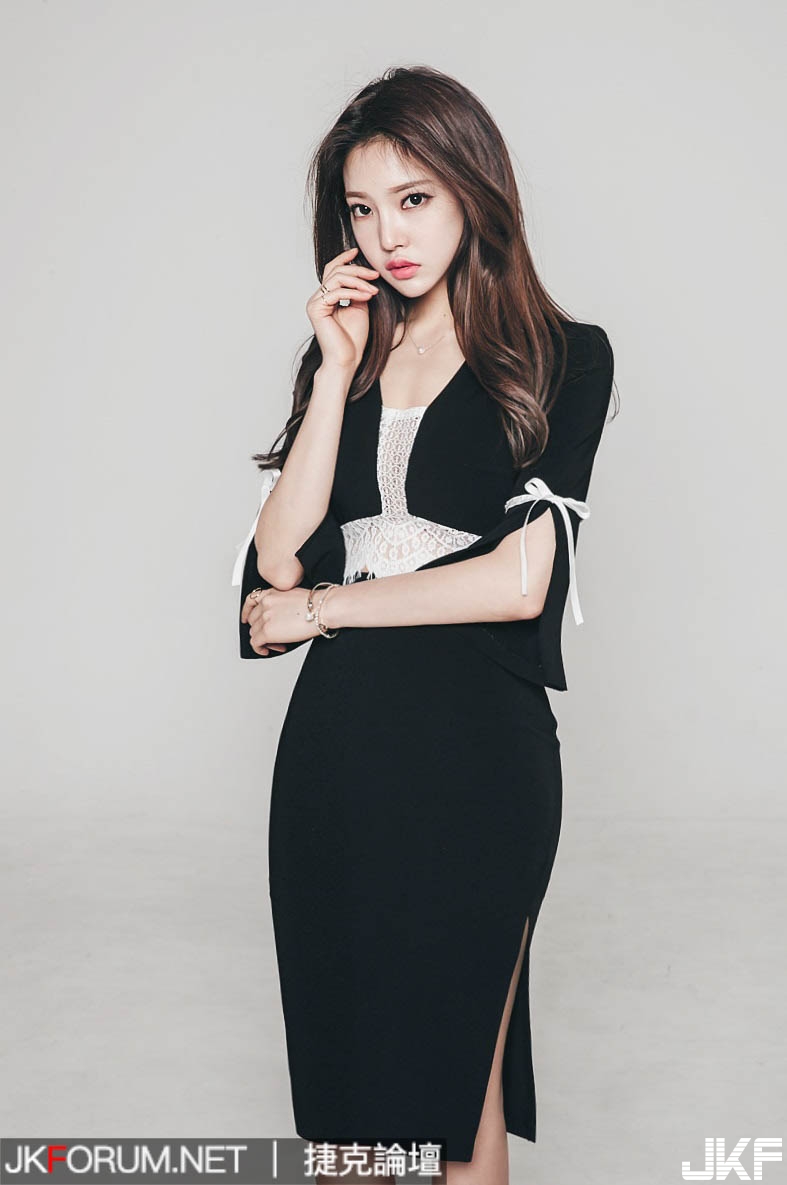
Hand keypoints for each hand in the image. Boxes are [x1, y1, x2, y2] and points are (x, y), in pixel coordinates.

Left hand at [241, 587, 321, 655]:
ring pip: (254, 632)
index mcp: (272, 593)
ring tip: (277, 644)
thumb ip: (282, 604)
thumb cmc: (317, 604)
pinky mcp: (267, 631)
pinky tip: (267, 650)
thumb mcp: (294, 597)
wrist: (323, 608)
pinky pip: (255, 643)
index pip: (251, 601)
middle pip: (252, 620)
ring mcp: (265, 617)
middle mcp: (266, 603)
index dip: (246, 612)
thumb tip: (280, 619)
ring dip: (263, 640)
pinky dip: (260, 649)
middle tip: (272, 637)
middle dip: (261, 629)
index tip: (245, 618)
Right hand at [306, 246, 379, 372]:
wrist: (347, 359)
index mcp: (326, 297)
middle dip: (357, 270)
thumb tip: (364, 274)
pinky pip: (336, 292)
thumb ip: (359, 290)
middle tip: (375, 275)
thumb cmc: (353, 339)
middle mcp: (317, 298)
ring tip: (373, 289)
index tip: (358, 251)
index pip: (332, 270)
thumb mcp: (360, 308)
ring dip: (358, 281)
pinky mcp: (316, 309)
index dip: (344, 259)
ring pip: (336, 278)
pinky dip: (354, 292)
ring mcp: (315, 303)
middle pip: (335, 271)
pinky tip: (368, 296)